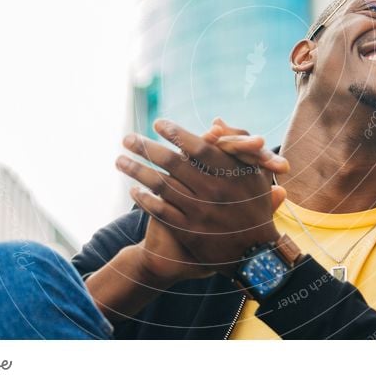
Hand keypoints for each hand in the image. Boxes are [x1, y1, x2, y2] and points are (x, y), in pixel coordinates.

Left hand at [116, 119, 288, 276]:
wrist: (256, 253)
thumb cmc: (255, 207)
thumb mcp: (255, 174)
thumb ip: (238, 146)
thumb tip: (215, 122)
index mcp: (230, 173)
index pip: (197, 147)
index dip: (175, 133)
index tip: (158, 124)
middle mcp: (213, 190)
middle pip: (173, 163)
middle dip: (146, 148)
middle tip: (127, 138)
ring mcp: (199, 212)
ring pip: (161, 186)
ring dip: (137, 171)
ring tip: (120, 160)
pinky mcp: (188, 231)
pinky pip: (160, 211)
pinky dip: (144, 199)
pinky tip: (133, 190)